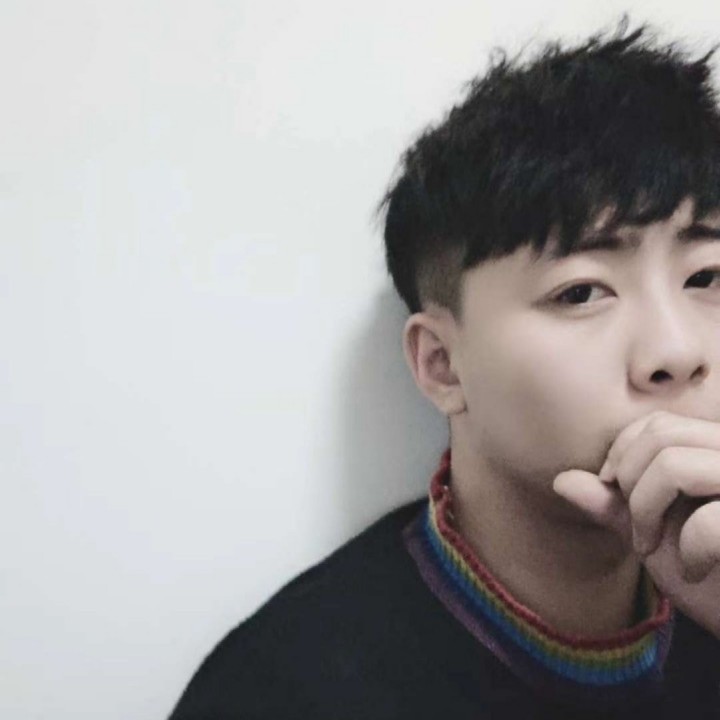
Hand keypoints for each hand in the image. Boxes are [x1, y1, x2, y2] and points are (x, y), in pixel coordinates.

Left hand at [553, 410, 719, 637]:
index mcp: (717, 450)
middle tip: (637, 529)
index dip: (623, 453)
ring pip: (674, 465)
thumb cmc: (712, 581)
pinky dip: (689, 551)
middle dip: (629, 483)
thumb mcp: (654, 536)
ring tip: (653, 549)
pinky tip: (695, 572)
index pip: (658, 423)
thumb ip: (613, 505)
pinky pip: (708, 521)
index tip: (614, 490)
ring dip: (646, 513)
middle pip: (661, 435)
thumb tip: (560, 481)